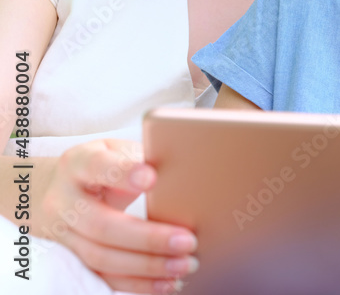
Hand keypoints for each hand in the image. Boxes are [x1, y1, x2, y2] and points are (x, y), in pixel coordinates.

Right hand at [36, 139, 197, 293]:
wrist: (59, 187)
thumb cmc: (104, 164)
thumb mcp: (117, 150)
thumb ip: (141, 160)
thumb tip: (181, 176)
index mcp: (78, 164)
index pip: (98, 167)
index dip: (124, 173)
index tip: (152, 178)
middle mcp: (62, 201)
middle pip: (102, 226)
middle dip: (148, 238)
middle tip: (187, 241)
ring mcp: (63, 235)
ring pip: (101, 258)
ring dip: (147, 266)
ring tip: (185, 265)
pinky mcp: (72, 260)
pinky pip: (103, 277)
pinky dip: (137, 283)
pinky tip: (167, 283)